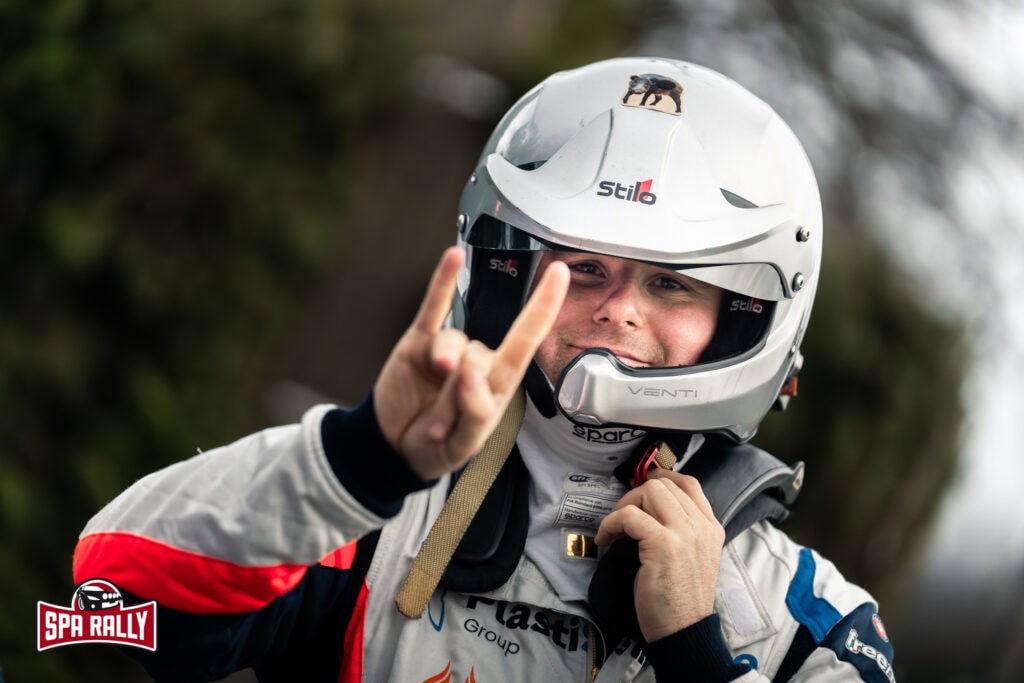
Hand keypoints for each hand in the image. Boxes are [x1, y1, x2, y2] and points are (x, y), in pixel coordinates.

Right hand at [373, 247, 568, 480]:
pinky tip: (453, 258)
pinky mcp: (418, 343)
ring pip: (454, 340)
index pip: (525, 342)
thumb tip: (471, 374)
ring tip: (431, 402)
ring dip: (444, 364)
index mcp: (496, 386)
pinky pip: (433, 308)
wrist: (391, 449)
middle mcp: (476, 363)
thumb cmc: (433, 447)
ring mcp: (447, 350)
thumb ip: (472, 414)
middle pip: (480, 355)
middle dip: (461, 390)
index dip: (543, 308)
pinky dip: (443, 282)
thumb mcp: (459, 447)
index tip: (559, 275)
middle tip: (442, 424)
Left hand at [594, 469, 724, 641]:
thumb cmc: (681, 599)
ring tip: (614, 529)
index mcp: (711, 527)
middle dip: (635, 495)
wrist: (684, 631)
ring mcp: (685, 533)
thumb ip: (682, 530)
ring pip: (648, 492)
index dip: (661, 477)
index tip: (640, 487)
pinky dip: (610, 523)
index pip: (689, 483)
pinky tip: (605, 540)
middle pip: (663, 484)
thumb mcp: (693, 557)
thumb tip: (650, 509)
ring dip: (623, 506)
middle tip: (622, 518)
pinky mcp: (663, 544)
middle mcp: (702, 526)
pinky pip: (628, 516)